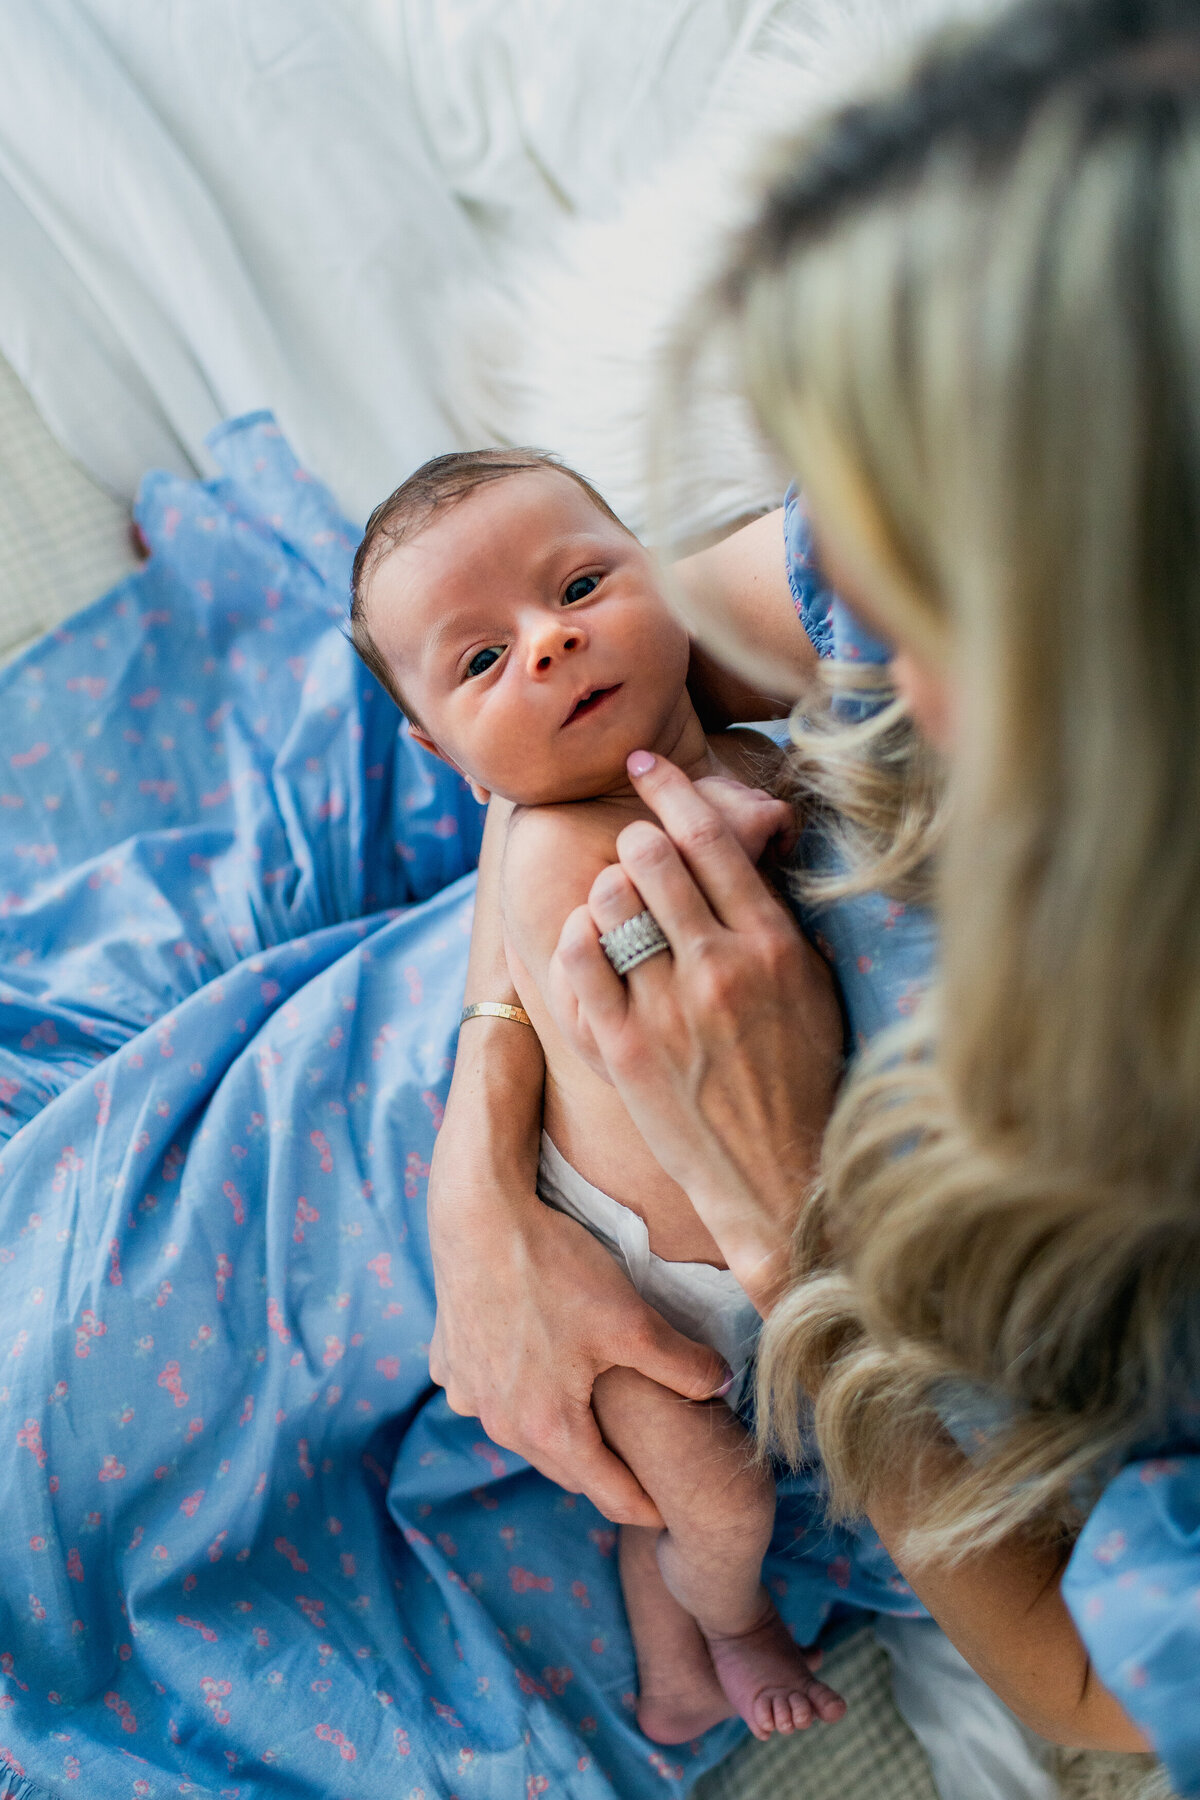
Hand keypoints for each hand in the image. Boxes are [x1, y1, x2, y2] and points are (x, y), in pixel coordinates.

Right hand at [427, 1159, 730, 1526]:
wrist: (478, 1216)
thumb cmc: (555, 1268)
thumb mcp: (631, 1320)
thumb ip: (681, 1364)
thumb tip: (723, 1386)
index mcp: (549, 1427)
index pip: (607, 1492)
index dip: (644, 1506)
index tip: (670, 1514)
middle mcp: (500, 1424)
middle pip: (564, 1467)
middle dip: (603, 1470)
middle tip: (638, 1465)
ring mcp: (467, 1394)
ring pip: (524, 1432)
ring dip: (558, 1431)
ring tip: (591, 1416)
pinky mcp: (448, 1363)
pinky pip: (489, 1395)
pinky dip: (515, 1392)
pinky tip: (533, 1365)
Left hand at [547, 753, 842, 1311]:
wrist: (782, 1177)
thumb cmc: (802, 1079)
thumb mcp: (812, 988)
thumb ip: (773, 917)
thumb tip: (744, 844)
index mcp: (774, 944)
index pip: (711, 837)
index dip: (671, 788)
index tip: (647, 764)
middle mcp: (721, 967)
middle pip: (652, 856)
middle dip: (634, 837)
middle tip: (632, 846)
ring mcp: (669, 1008)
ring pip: (611, 900)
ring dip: (605, 887)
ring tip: (616, 903)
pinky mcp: (625, 1048)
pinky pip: (577, 960)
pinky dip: (574, 937)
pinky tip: (586, 942)